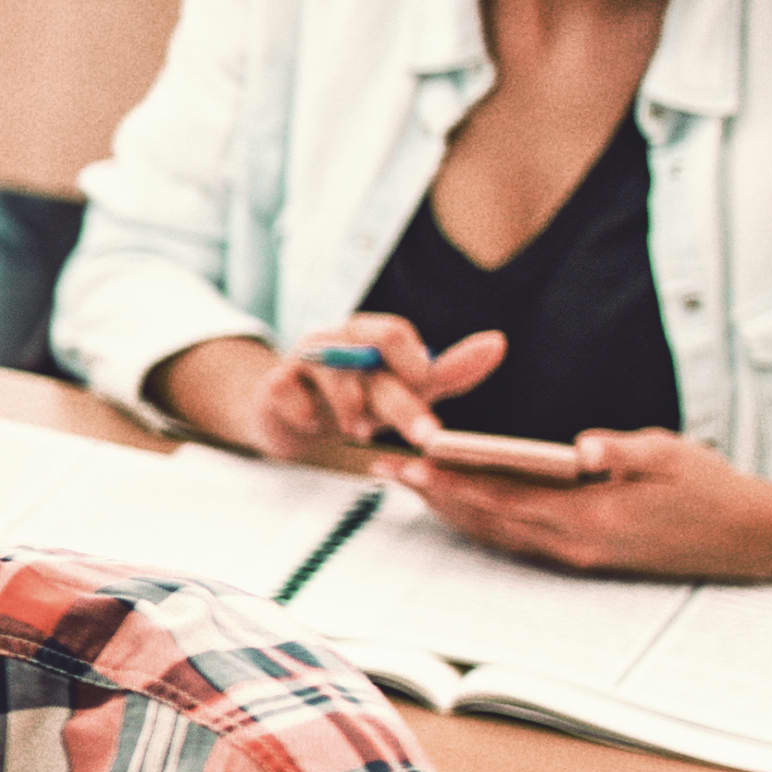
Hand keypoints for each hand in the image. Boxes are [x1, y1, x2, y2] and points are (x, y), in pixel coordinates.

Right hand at [208, 313, 508, 461]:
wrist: (293, 419)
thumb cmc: (359, 399)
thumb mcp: (407, 389)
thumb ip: (449, 370)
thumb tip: (498, 343)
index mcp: (368, 334)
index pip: (395, 334)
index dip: (415, 365)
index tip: (427, 393)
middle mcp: (335, 340)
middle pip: (371, 357)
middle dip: (403, 403)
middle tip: (428, 437)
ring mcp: (301, 360)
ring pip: (333, 374)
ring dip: (353, 409)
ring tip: (360, 434)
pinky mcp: (273, 386)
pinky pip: (288, 392)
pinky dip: (305, 412)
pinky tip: (313, 425)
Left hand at [389, 425, 771, 576]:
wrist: (748, 537)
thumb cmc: (710, 487)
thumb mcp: (669, 454)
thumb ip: (622, 449)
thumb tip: (582, 446)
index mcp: (590, 517)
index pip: (504, 499)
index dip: (453, 483)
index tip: (412, 465)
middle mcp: (575, 545)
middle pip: (488, 520)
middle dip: (435, 495)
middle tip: (387, 469)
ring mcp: (578, 556)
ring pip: (499, 534)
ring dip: (454, 510)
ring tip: (411, 484)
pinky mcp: (586, 557)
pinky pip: (521, 541)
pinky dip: (485, 521)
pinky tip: (465, 505)